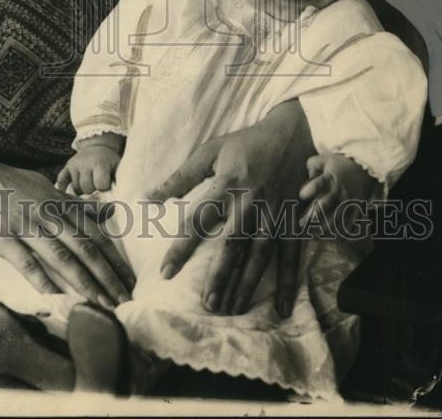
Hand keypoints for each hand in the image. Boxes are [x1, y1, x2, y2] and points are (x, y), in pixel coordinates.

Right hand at [0, 146, 134, 307]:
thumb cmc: (5, 182)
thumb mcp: (43, 185)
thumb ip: (73, 203)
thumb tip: (104, 212)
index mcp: (58, 203)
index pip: (95, 234)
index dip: (115, 259)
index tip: (131, 280)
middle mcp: (47, 214)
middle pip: (85, 248)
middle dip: (108, 277)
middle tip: (126, 300)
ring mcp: (26, 225)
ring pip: (62, 257)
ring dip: (85, 284)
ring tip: (102, 306)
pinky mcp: (3, 237)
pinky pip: (26, 262)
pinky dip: (42, 280)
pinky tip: (56, 298)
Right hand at [56, 134, 121, 193]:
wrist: (97, 146)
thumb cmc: (109, 160)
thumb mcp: (117, 166)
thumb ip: (117, 180)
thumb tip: (119, 197)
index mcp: (100, 163)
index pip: (100, 184)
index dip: (103, 188)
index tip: (106, 186)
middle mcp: (85, 164)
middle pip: (86, 187)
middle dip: (92, 191)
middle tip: (96, 187)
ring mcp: (75, 165)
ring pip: (75, 187)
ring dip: (82, 190)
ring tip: (88, 185)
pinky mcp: (67, 166)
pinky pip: (61, 180)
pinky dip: (64, 187)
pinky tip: (69, 191)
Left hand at [147, 100, 313, 317]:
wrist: (290, 132)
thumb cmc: (244, 143)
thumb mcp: (209, 152)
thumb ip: (180, 178)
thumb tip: (148, 197)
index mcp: (227, 184)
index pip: (199, 221)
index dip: (181, 247)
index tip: (166, 272)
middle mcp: (251, 202)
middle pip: (232, 244)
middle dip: (219, 276)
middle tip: (207, 304)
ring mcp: (275, 213)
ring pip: (260, 255)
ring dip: (247, 284)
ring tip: (232, 309)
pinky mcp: (293, 220)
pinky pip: (291, 254)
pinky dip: (288, 282)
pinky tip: (280, 307)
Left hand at [299, 153, 379, 228]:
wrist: (366, 167)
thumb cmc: (342, 164)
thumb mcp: (326, 159)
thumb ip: (313, 165)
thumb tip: (307, 175)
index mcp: (330, 178)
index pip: (319, 184)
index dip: (310, 189)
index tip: (301, 196)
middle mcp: (339, 190)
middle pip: (325, 205)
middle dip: (313, 217)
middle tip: (302, 225)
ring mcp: (349, 200)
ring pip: (336, 218)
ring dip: (325, 228)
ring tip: (313, 235)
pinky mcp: (357, 207)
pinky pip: (351, 222)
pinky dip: (343, 231)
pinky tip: (333, 238)